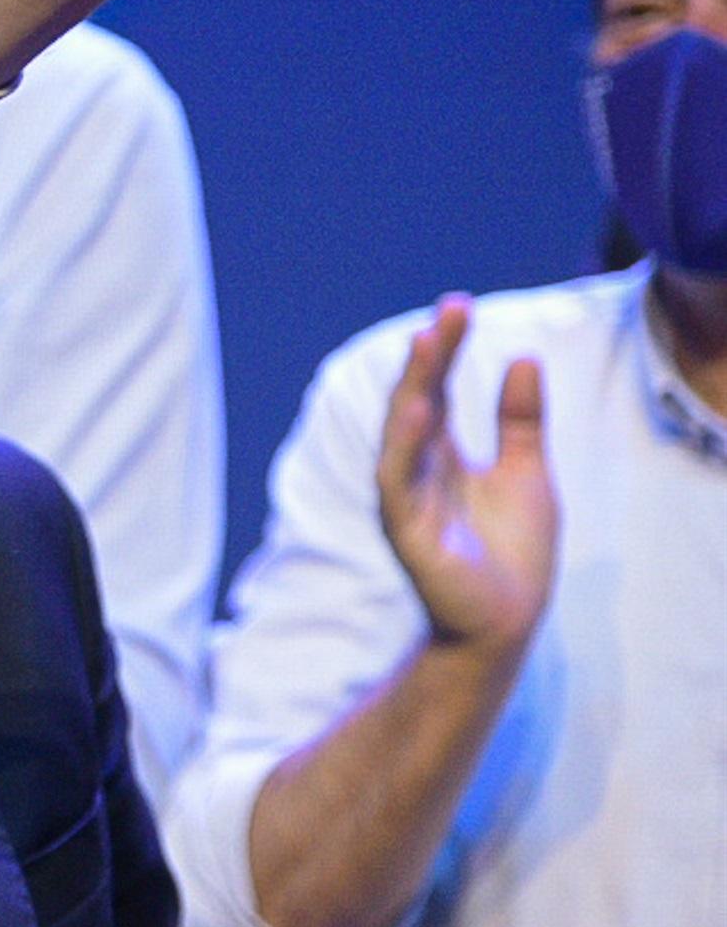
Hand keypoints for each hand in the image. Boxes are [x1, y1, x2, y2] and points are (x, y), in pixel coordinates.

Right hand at [373, 296, 556, 656]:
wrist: (508, 620)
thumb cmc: (512, 552)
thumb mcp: (526, 472)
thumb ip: (520, 421)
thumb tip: (523, 357)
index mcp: (441, 456)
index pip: (436, 391)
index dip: (444, 351)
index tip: (457, 306)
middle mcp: (416, 471)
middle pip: (416, 402)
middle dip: (429, 357)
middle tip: (448, 311)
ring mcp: (407, 500)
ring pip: (401, 435)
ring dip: (412, 389)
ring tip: (427, 344)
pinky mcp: (409, 533)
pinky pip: (398, 484)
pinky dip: (403, 448)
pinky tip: (417, 413)